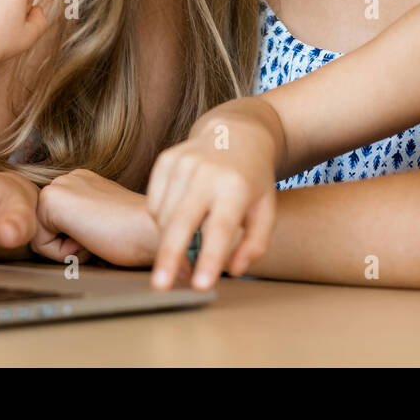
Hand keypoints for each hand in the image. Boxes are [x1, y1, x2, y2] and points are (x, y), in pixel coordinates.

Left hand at [33, 169, 169, 269]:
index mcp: (82, 182)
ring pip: (42, 238)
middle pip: (47, 232)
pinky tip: (88, 238)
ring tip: (95, 236)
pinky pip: (41, 246)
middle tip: (101, 234)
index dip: (80, 241)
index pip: (59, 226)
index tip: (106, 231)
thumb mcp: (106, 221)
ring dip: (68, 248)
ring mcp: (59, 186)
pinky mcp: (51, 200)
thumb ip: (86, 221)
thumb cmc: (136, 233)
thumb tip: (70, 237)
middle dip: (70, 243)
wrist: (151, 230)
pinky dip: (63, 253)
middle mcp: (68, 178)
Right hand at [144, 118, 278, 291]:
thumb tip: (234, 270)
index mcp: (236, 186)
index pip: (221, 228)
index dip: (210, 258)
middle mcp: (207, 172)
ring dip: (169, 241)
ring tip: (184, 249)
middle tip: (159, 287)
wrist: (237, 132)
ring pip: (164, 216)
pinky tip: (178, 219)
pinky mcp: (166, 160)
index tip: (200, 284)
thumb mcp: (266, 210)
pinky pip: (154, 202)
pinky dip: (162, 220)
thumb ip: (255, 244)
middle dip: (169, 256)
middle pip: (182, 221)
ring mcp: (182, 163)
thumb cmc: (253, 179)